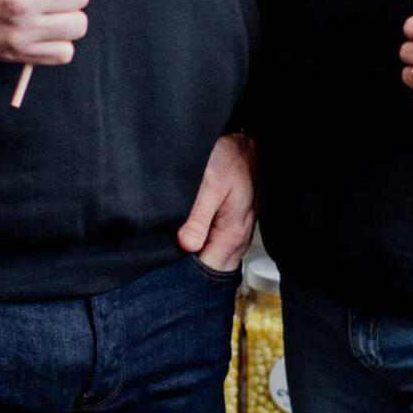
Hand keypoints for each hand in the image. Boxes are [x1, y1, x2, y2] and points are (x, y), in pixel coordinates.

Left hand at [177, 132, 257, 271]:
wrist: (245, 142)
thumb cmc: (229, 158)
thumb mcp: (209, 185)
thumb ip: (197, 217)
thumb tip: (186, 245)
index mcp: (233, 233)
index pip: (209, 268)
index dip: (188, 269)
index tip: (168, 262)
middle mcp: (240, 236)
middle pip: (213, 266)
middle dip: (191, 265)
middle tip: (167, 256)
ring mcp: (240, 230)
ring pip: (216, 255)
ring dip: (197, 253)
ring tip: (176, 245)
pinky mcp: (236, 222)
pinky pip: (219, 242)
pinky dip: (204, 242)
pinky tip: (189, 234)